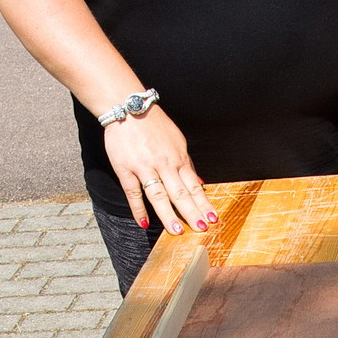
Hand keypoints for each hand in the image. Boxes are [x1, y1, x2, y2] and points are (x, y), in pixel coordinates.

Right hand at [102, 106, 217, 235]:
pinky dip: (138, 208)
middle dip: (191, 212)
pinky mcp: (125, 168)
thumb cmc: (154, 124)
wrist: (128, 107)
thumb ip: (186, 164)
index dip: (203, 203)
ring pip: (158, 195)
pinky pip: (133, 192)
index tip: (212, 218)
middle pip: (180, 193)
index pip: (194, 186)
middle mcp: (164, 164)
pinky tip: (144, 222)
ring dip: (168, 214)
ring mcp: (144, 167)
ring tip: (176, 231)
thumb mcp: (177, 141)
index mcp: (178, 158)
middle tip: (201, 229)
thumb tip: (199, 183)